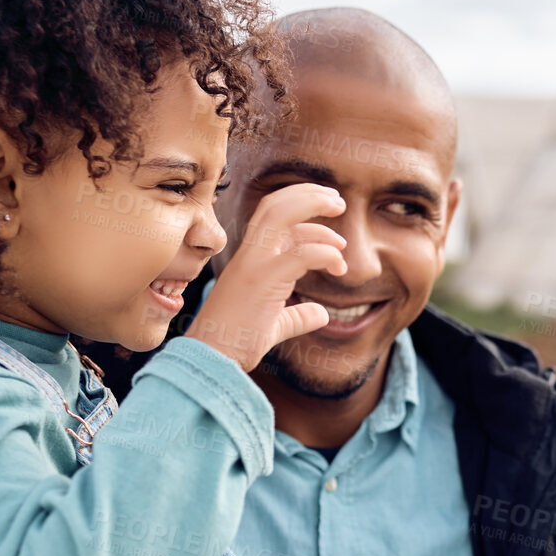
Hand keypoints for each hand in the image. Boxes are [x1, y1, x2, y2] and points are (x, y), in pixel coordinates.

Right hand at [185, 184, 346, 370]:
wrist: (212, 360)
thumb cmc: (236, 342)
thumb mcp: (274, 325)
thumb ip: (297, 316)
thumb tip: (321, 314)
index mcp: (250, 259)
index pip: (273, 217)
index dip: (303, 209)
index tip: (330, 216)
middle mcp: (249, 255)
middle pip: (275, 205)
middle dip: (309, 195)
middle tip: (338, 201)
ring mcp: (253, 264)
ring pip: (280, 215)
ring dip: (314, 208)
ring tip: (343, 227)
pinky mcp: (261, 281)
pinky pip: (299, 254)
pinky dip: (325, 253)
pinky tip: (339, 266)